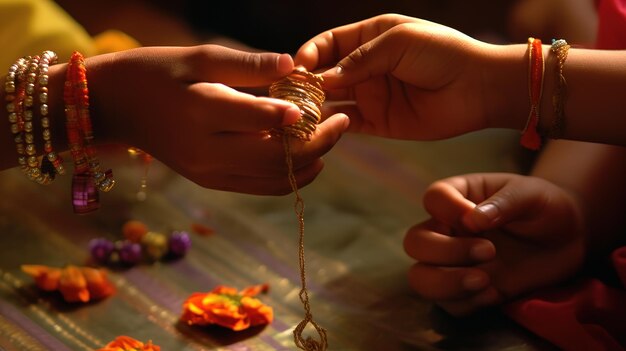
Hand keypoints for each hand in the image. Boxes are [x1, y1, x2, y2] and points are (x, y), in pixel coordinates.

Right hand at [86, 45, 348, 194]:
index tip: (327, 104)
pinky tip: (309, 162)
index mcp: (202, 112)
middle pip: (275, 158)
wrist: (116, 107)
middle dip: (316, 143)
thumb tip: (292, 66)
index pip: (262, 120)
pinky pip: (257, 187)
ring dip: (308, 163)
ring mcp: (207, 173)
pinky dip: (287, 178)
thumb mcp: (199, 58)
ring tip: (331, 139)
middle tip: (343, 122)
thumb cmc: (157, 72)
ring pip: (271, 179)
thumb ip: (247, 65)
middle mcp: (206, 151)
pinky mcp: (209, 182)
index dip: (299, 115)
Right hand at [295, 14, 500, 139]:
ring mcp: (371, 95)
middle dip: (306, 81)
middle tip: (290, 93)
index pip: (328, 43)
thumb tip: (323, 78)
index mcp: (370, 37)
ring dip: (314, 105)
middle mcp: (366, 67)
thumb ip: (360, 59)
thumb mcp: (398, 42)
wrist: (478, 87)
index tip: (299, 65)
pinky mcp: (379, 122)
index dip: (311, 53)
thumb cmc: (443, 53)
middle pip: (325, 73)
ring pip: (332, 100)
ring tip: (299, 111)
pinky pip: (348, 124)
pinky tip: (321, 125)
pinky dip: (333, 125)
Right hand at [404, 173, 585, 315]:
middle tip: (489, 251)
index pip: (432, 198)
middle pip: (415, 242)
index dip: (448, 210)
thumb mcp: (532, 195)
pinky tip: (495, 293)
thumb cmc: (544, 207)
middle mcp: (447, 229)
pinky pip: (448, 304)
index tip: (477, 218)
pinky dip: (467, 303)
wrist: (567, 239)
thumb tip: (473, 219)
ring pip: (420, 278)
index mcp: (458, 197)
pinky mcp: (467, 290)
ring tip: (484, 281)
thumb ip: (505, 202)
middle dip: (445, 252)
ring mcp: (453, 263)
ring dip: (445, 283)